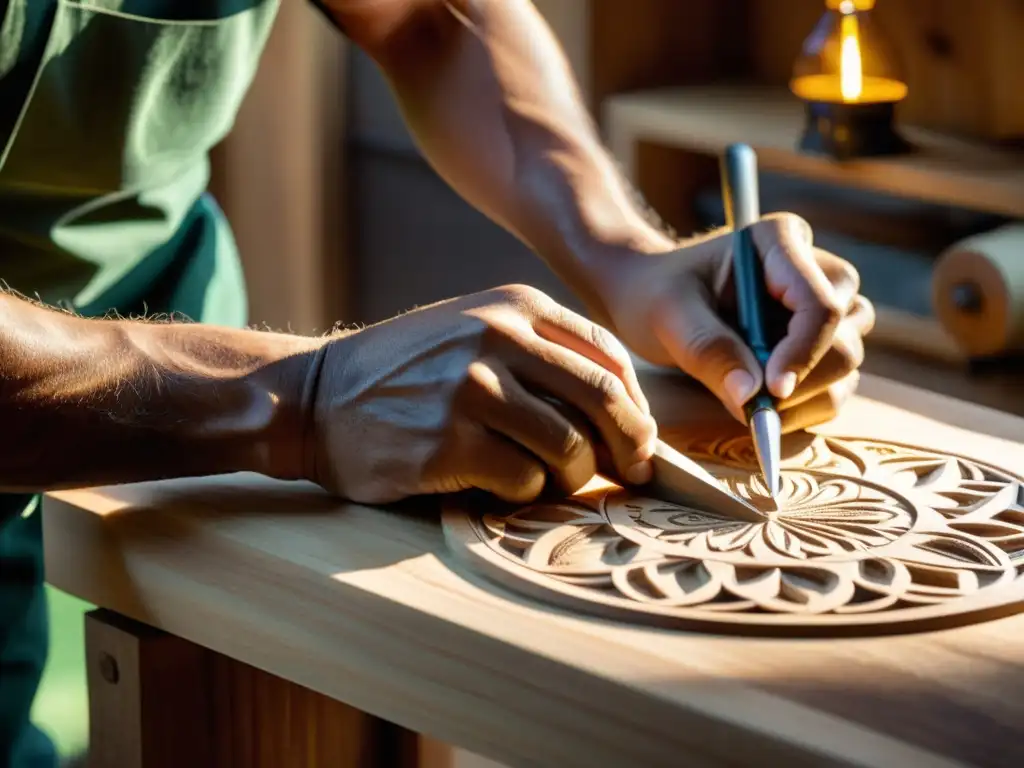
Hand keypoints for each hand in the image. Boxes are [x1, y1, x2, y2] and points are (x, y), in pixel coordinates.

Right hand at [306, 285, 656, 503]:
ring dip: (573, 477)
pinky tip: (498, 484)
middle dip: (630, 446)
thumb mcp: (474, 331)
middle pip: (602, 401)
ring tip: (550, 480)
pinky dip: (524, 492)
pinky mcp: (448, 442)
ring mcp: (472, 389)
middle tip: (634, 475)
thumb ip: (544, 355)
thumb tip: (626, 414)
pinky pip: (523, 480)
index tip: (640, 440)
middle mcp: (497, 338)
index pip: (608, 357)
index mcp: (514, 306)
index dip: (636, 405)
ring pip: (569, 447)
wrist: (313, 397)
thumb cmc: (407, 373)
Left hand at [603, 213, 873, 431]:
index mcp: (780, 240)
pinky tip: (761, 409)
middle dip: (805, 378)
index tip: (772, 391)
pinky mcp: (819, 342)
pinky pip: (836, 384)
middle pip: (846, 332)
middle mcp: (813, 267)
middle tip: (754, 405)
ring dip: (807, 396)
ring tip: (748, 403)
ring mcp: (823, 305)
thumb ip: (708, 350)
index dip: (803, 351)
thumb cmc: (654, 294)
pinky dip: (806, 408)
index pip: (819, 301)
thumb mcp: (668, 316)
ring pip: (849, 361)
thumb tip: (751, 397)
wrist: (647, 299)